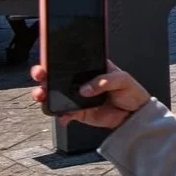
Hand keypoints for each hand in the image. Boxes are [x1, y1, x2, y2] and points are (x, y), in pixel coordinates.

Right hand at [30, 61, 148, 129]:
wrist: (134, 114)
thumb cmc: (131, 91)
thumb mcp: (123, 80)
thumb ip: (105, 81)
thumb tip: (85, 89)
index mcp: (91, 67)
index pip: (71, 60)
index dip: (57, 59)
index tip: (47, 59)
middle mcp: (81, 81)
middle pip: (56, 76)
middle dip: (43, 75)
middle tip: (41, 76)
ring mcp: (77, 97)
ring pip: (55, 95)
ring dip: (45, 96)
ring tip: (43, 97)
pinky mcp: (78, 112)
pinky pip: (64, 113)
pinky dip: (60, 115)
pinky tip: (63, 116)